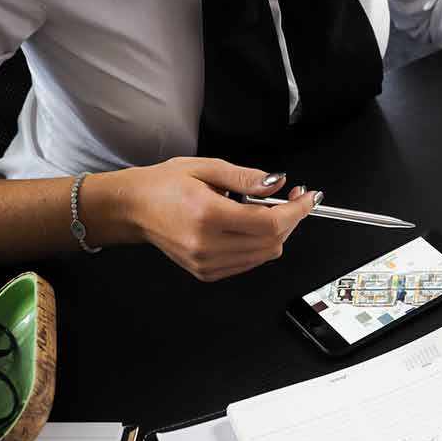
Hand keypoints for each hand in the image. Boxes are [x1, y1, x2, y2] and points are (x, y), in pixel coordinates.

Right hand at [111, 157, 320, 280]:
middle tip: (292, 198)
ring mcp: (206, 263)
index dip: (296, 211)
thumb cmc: (163, 185)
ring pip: (264, 255)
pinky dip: (259, 245)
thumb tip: (277, 183)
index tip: (309, 198)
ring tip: (266, 210)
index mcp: (207, 215)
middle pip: (272, 242)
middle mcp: (207, 245)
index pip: (269, 223)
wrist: (132, 209)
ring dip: (277, 233)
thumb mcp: (206, 167)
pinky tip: (249, 226)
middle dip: (291, 219)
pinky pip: (249, 262)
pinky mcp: (206, 272)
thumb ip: (246, 177)